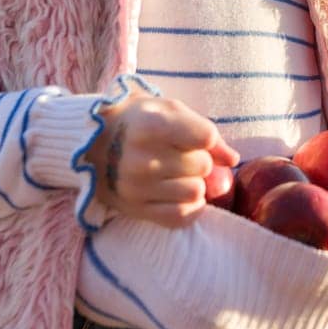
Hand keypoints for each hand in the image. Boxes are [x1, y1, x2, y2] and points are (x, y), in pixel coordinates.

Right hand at [87, 95, 238, 227]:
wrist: (95, 144)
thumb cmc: (140, 122)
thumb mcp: (170, 111)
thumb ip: (204, 130)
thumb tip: (232, 160)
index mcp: (149, 125)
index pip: (205, 137)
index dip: (206, 137)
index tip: (192, 135)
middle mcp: (140, 159)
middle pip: (203, 165)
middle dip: (200, 160)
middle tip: (180, 154)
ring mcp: (136, 188)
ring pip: (196, 192)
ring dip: (194, 184)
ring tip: (176, 174)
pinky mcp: (136, 209)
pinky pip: (181, 217)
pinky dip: (189, 207)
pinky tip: (179, 194)